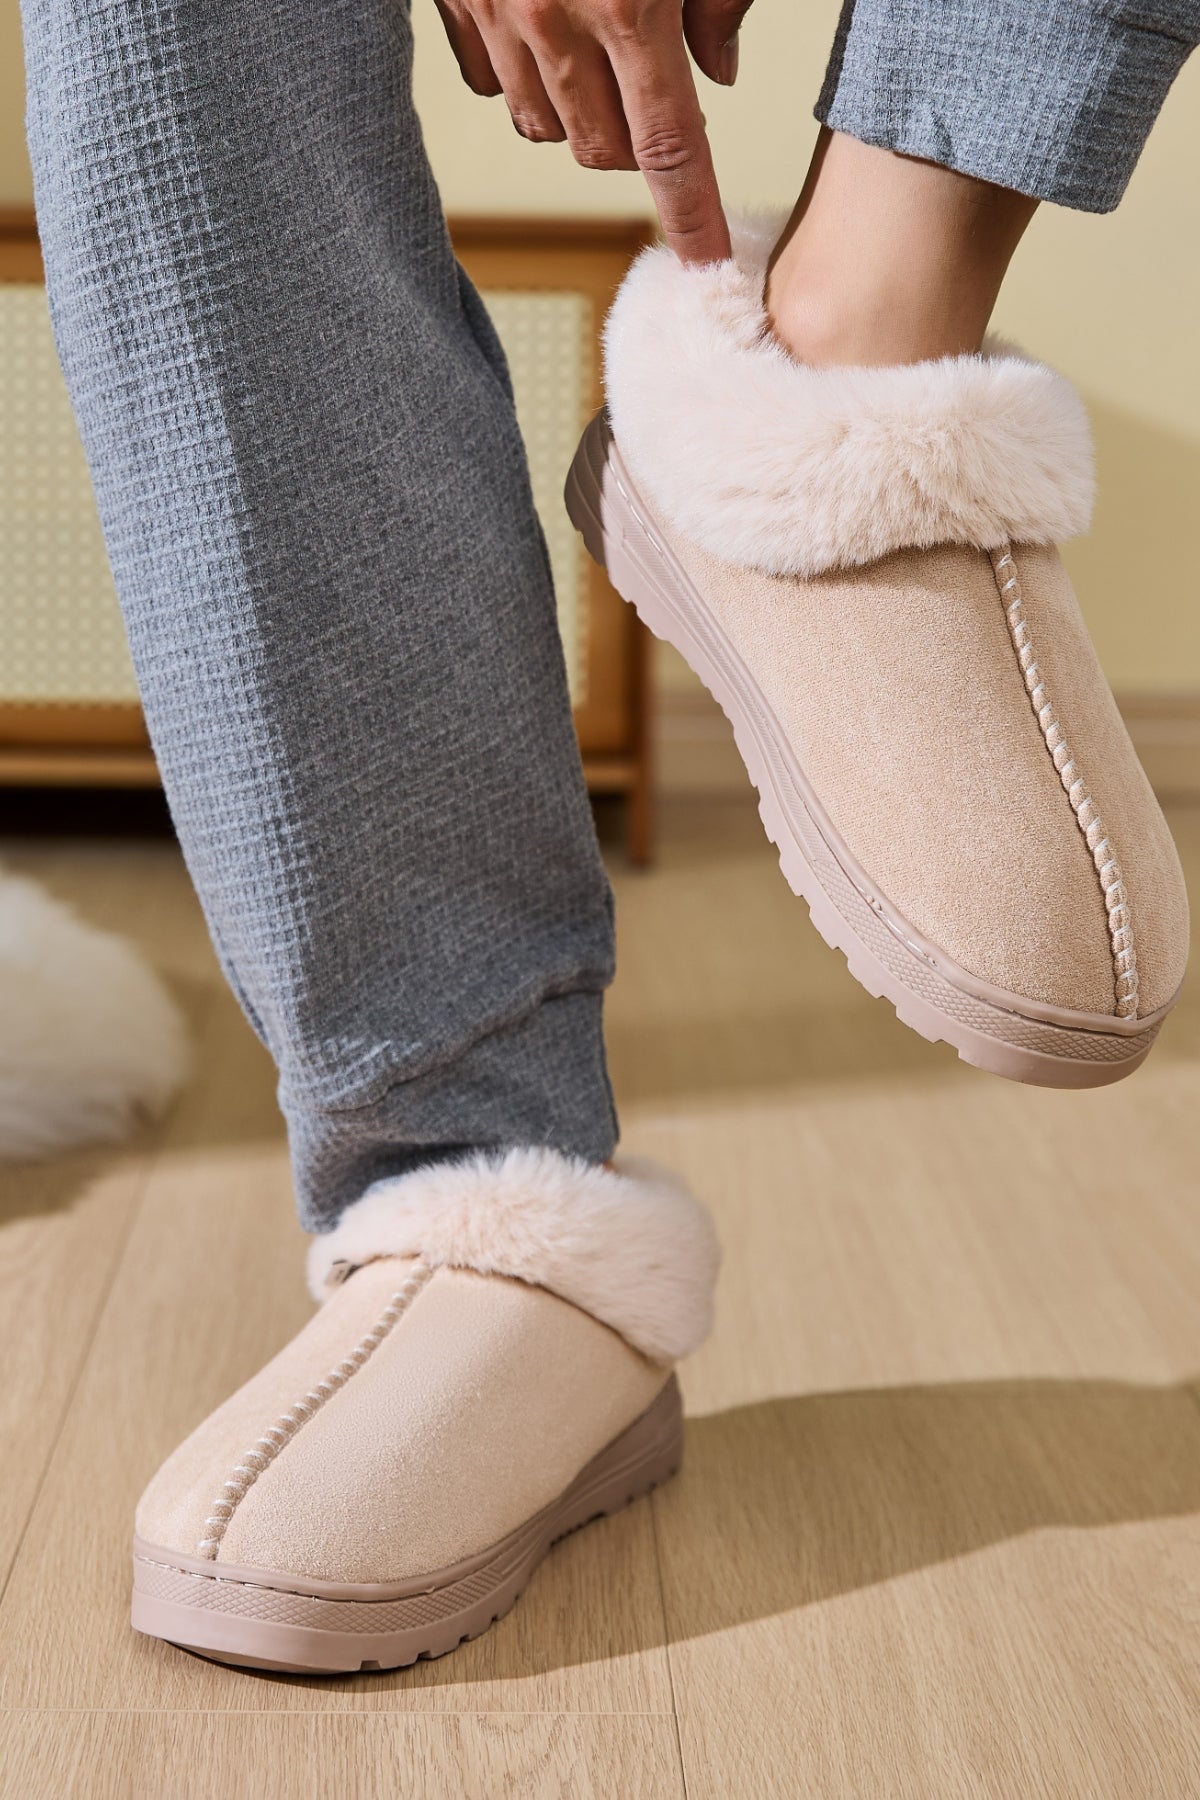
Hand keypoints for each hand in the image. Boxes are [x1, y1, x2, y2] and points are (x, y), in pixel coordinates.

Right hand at [433, 0, 751, 262]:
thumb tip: (718, 73)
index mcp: (627, 2)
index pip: (670, 147)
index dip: (693, 216)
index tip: (707, 265)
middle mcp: (553, 18)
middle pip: (602, 151)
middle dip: (633, 144)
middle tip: (651, 88)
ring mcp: (495, 11)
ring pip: (541, 126)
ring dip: (574, 113)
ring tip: (591, 47)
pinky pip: (487, 82)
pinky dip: (517, 75)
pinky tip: (537, 29)